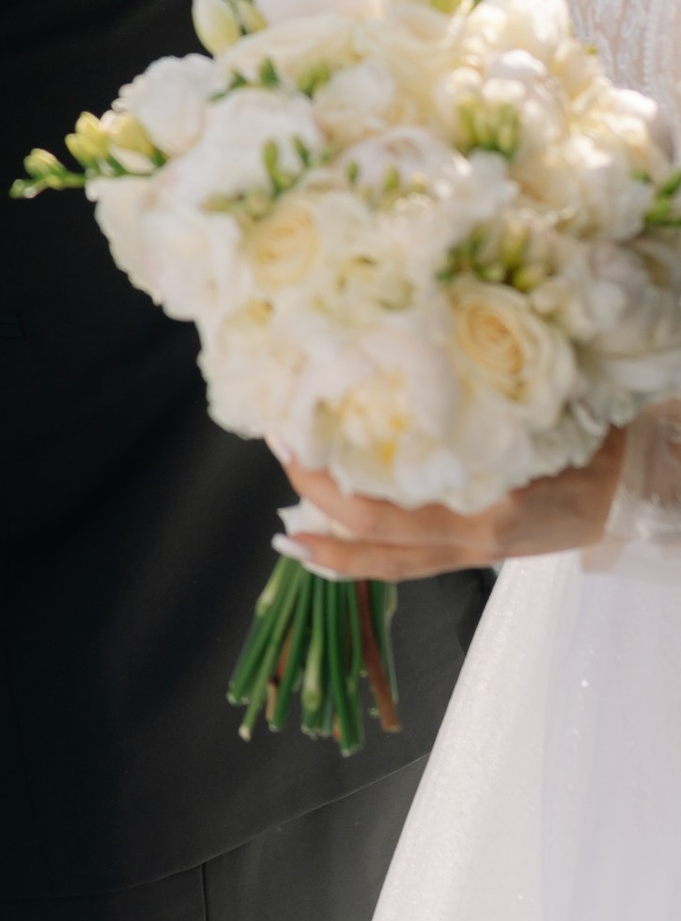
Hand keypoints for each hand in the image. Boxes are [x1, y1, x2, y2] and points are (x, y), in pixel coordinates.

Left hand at [278, 432, 627, 579]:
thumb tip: (409, 352)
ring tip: (287, 532)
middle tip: (279, 444)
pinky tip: (328, 551)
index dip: (331, 472)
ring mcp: (475, 550)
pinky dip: (366, 561)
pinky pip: (410, 567)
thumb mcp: (536, 412)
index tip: (294, 428)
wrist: (640, 487)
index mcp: (486, 498)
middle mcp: (474, 532)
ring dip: (334, 547)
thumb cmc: (594, 436)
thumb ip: (478, 401)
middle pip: (377, 531)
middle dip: (318, 493)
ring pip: (390, 562)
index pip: (389, 498)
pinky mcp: (479, 555)